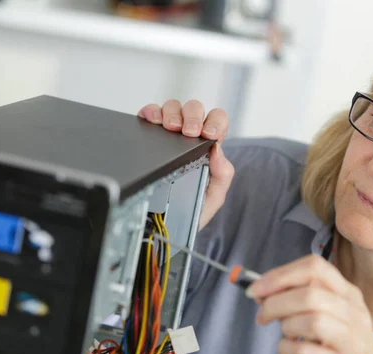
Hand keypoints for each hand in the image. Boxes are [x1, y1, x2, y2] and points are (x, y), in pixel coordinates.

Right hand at [138, 100, 233, 229]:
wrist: (164, 227)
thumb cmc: (192, 210)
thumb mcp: (214, 197)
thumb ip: (223, 175)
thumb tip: (218, 150)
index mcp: (209, 147)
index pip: (217, 120)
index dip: (215, 121)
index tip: (207, 134)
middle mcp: (190, 136)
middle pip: (194, 109)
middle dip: (192, 117)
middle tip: (188, 132)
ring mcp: (169, 134)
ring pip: (173, 107)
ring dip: (172, 113)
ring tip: (169, 128)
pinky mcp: (149, 135)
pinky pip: (149, 114)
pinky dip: (150, 112)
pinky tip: (152, 120)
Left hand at [246, 255, 372, 353]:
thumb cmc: (338, 340)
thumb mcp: (328, 312)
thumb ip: (299, 297)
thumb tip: (261, 291)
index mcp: (348, 291)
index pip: (315, 267)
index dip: (281, 275)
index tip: (258, 287)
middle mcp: (354, 311)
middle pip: (309, 294)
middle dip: (275, 303)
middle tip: (262, 315)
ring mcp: (351, 339)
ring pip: (311, 321)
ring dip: (286, 326)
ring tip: (286, 333)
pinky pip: (305, 352)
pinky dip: (286, 349)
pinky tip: (289, 349)